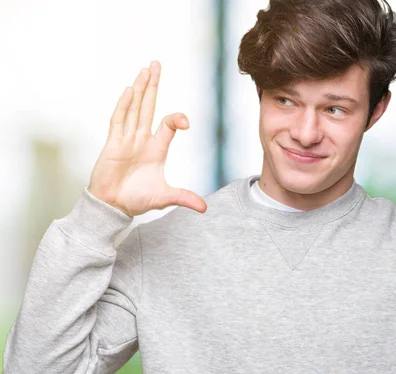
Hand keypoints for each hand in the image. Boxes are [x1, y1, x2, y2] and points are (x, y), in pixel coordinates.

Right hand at [88, 61, 206, 216]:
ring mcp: (126, 139)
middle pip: (149, 106)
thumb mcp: (165, 198)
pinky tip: (128, 90)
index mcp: (157, 148)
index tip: (185, 122)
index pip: (168, 125)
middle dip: (153, 86)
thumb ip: (184, 198)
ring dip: (139, 89)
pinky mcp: (112, 144)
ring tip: (144, 70)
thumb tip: (204, 208)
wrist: (113, 207)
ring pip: (134, 108)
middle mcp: (142, 139)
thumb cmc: (137, 200)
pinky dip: (123, 105)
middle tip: (156, 64)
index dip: (177, 119)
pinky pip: (118, 120)